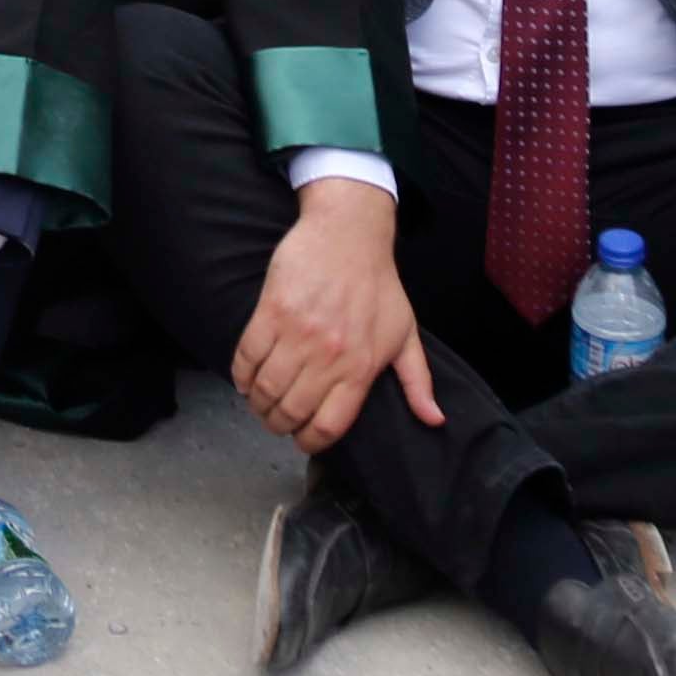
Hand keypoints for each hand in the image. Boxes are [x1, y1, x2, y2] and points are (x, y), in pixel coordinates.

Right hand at [232, 179, 437, 452]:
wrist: (348, 233)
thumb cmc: (379, 284)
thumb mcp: (405, 333)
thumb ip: (417, 381)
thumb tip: (434, 420)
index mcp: (361, 367)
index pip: (328, 425)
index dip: (309, 442)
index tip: (302, 439)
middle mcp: (329, 356)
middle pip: (291, 412)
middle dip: (278, 424)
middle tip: (276, 420)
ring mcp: (297, 334)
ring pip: (266, 389)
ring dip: (258, 404)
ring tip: (259, 402)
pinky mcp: (271, 311)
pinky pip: (247, 356)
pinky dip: (241, 376)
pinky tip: (246, 380)